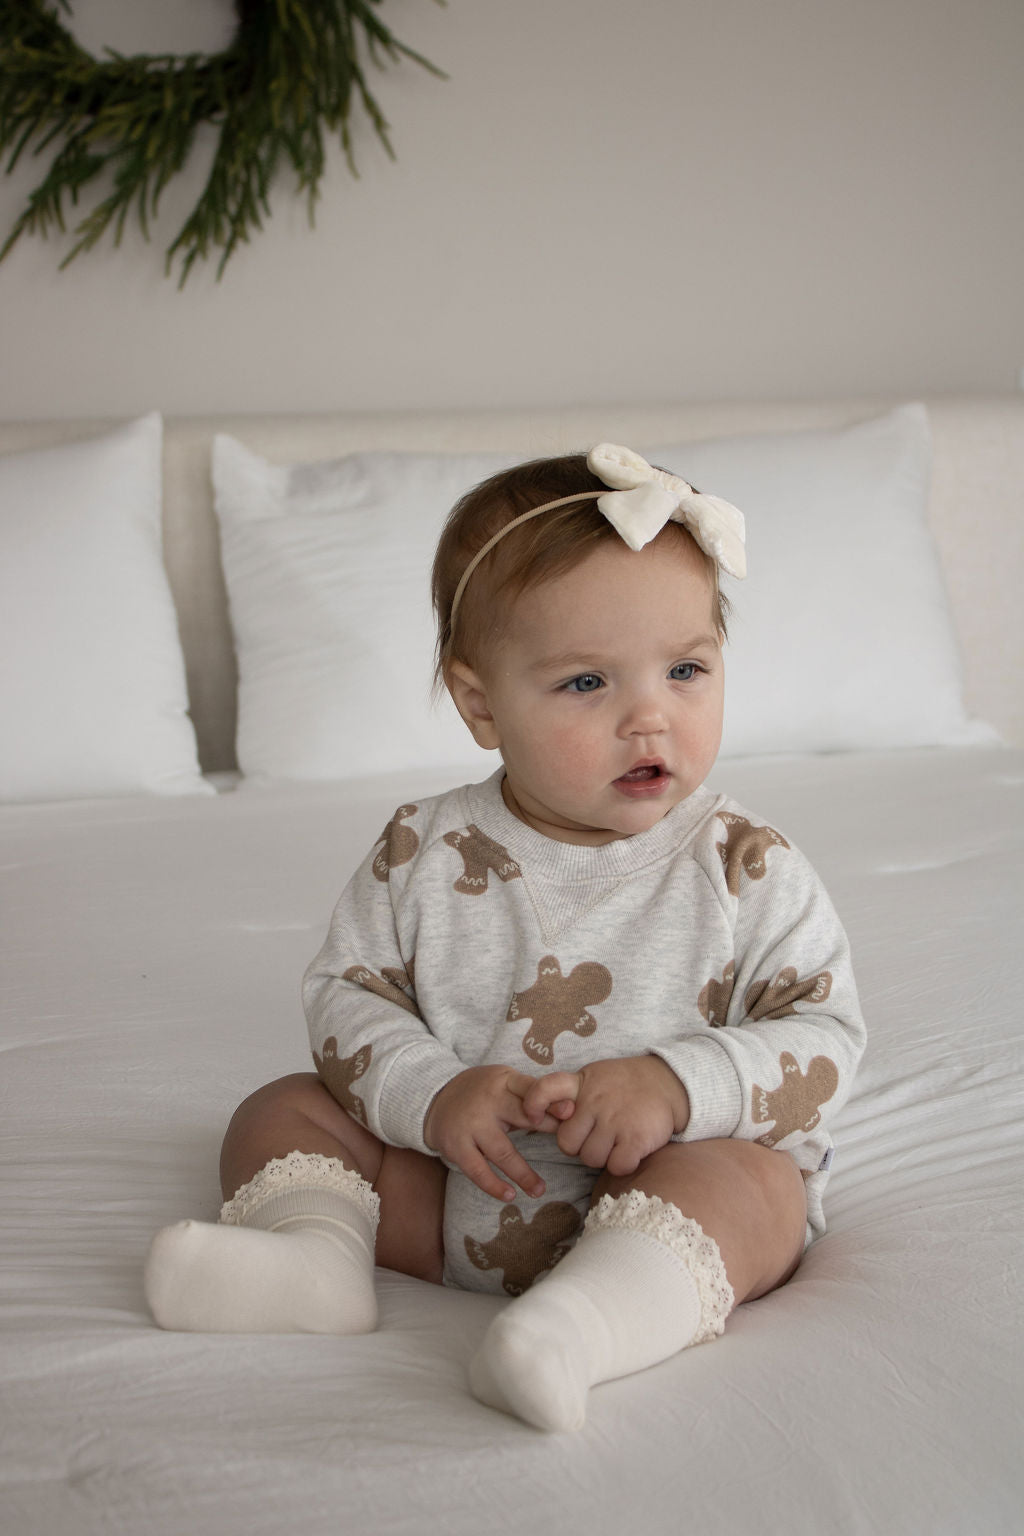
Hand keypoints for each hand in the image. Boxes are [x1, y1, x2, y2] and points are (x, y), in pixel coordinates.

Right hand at [423, 1065, 561, 1202]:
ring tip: (539, 1190)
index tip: (570, 1113)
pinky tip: (510, 1195)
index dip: (550, 1102)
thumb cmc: (483, 1093)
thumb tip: (571, 1112)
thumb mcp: (505, 1084)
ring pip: (502, 1152)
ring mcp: (471, 1125)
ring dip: (523, 1174)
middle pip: (521, 1117)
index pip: (530, 1089)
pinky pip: (478, 1170)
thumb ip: (533, 1096)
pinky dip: (494, 1186)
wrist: (436, 1098)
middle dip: (545, 1130)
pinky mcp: (457, 1147)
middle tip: (569, 1147)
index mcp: (503, 1081)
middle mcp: (488, 1101)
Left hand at [521, 1056, 690, 1176]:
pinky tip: (630, 1151)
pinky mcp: (636, 1138)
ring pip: (590, 1159)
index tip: (531, 1116)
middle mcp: (595, 1101)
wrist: (669, 1082)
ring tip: (616, 1141)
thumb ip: (570, 1094)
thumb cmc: (623, 1085)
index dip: (534, 1103)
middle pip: (567, 1143)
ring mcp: (615, 1120)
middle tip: (596, 1137)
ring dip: (602, 1157)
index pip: (546, 1088)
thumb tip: (543, 1116)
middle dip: (579, 1146)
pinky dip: (622, 1165)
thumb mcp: (593, 1077)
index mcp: (581, 1084)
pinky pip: (616, 1166)